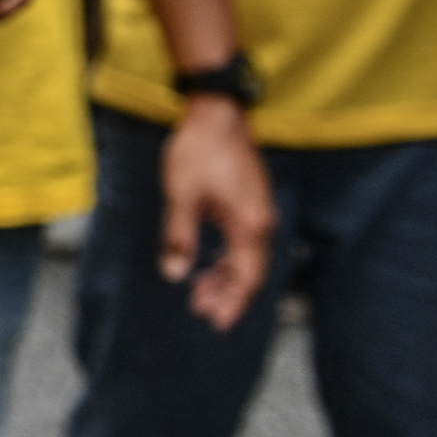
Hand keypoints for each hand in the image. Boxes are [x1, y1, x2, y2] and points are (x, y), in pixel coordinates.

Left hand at [159, 99, 274, 330]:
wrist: (216, 114)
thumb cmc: (199, 151)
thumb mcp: (182, 196)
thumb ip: (179, 238)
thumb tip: (175, 274)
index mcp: (249, 225)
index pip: (247, 277)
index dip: (233, 303)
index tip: (217, 323)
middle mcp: (261, 222)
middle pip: (249, 271)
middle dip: (226, 294)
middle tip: (201, 311)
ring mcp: (257, 211)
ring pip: (246, 257)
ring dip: (224, 277)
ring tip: (199, 292)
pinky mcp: (249, 202)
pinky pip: (242, 241)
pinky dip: (227, 257)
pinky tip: (208, 263)